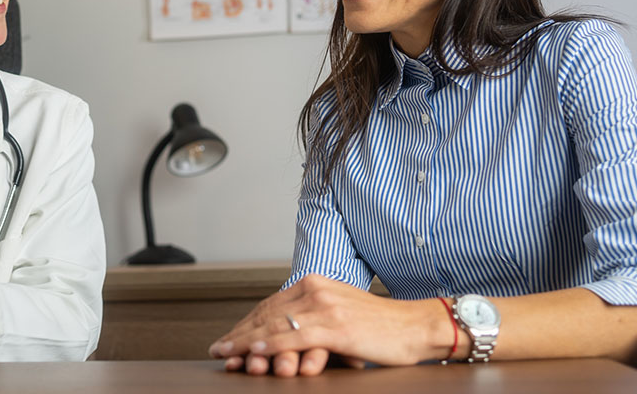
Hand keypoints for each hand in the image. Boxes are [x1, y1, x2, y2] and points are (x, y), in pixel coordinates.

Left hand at [209, 274, 447, 374]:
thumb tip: (285, 337)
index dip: (246, 323)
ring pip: (274, 326)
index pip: (271, 305)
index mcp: (316, 283)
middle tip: (218, 348)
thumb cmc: (383, 326)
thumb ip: (313, 318)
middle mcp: (316, 290)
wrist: (417, 326)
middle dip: (240, 334)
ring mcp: (325, 307)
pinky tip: (253, 354)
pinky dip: (269, 346)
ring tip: (226, 354)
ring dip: (246, 343)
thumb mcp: (341, 313)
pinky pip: (293, 337)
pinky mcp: (335, 327)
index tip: (229, 338)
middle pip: (266, 314)